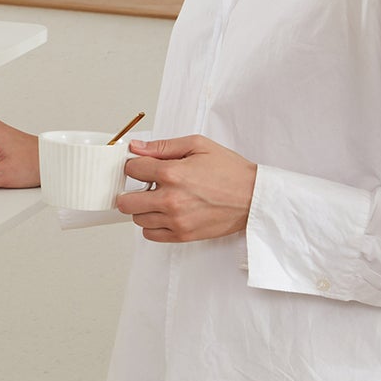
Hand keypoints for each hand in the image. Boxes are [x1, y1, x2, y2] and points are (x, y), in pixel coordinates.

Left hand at [117, 134, 256, 242]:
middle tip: (142, 186)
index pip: (131, 170)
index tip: (141, 166)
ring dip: (142, 208)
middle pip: (126, 201)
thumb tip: (136, 147)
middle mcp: (170, 199)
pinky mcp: (183, 235)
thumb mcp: (197, 145)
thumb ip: (162, 146)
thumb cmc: (230, 171)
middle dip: (130, 190)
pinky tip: (162, 214)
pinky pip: (150, 234)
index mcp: (172, 174)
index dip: (134, 165)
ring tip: (158, 199)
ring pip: (137, 218)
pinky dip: (151, 225)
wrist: (254, 197)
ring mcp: (176, 220)